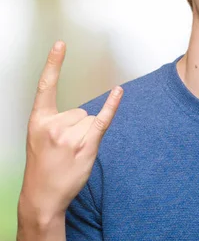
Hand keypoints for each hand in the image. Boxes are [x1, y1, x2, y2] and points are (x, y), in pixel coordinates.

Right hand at [19, 41, 121, 224]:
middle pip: (80, 111)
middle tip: (64, 149)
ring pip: (90, 120)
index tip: (61, 44)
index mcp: (38, 120)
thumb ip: (58, 121)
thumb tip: (85, 113)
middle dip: (77, 128)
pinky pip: (103, 120)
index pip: (46, 86)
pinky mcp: (86, 145)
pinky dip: (112, 106)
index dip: (54, 64)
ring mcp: (70, 135)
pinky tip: (119, 92)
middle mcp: (53, 124)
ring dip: (87, 136)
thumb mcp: (39, 139)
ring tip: (72, 154)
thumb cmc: (43, 166)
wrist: (42, 196)